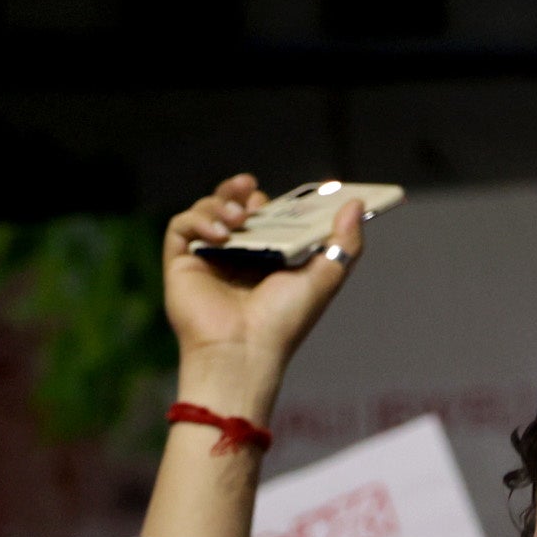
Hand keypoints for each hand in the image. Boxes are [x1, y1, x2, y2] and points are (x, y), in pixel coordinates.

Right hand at [160, 174, 367, 406]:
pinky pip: (182, 226)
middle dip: (242, 193)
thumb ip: (345, 241)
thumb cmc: (284, 321)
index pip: (268, 218)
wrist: (244, 350)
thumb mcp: (325, 277)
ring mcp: (207, 260)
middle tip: (251, 186)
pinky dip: (199, 219)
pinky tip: (221, 234)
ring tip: (238, 217)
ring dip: (221, 203)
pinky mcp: (181, 263)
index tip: (282, 191)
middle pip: (234, 209)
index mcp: (269, 261)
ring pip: (206, 211)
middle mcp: (237, 259)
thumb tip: (356, 205)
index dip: (273, 201)